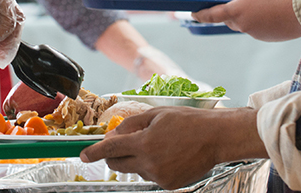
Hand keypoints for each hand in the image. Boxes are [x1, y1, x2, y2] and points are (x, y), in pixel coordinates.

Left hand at [80, 107, 262, 189]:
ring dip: (135, 159)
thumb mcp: (155, 115)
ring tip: (155, 144)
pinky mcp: (169, 185)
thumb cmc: (187, 121)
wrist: (216, 138)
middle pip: (118, 164)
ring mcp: (159, 177)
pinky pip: (150, 176)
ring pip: (134, 170)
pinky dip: (151, 166)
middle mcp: (150, 163)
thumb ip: (130, 125)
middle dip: (114, 155)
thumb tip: (112, 135)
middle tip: (120, 144)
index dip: (93, 152)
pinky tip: (165, 155)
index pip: (110, 150)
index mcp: (144, 143)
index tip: (83, 155)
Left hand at [191, 0, 300, 40]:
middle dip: (232, 11)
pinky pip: (258, 28)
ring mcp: (256, 34)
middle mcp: (244, 26)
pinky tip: (273, 12)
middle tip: (241, 0)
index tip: (193, 14)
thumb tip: (239, 1)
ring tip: (264, 3)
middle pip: (231, 19)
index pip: (213, 15)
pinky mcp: (267, 38)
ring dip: (248, 15)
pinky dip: (260, 20)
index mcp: (237, 12)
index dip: (201, 15)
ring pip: (245, 23)